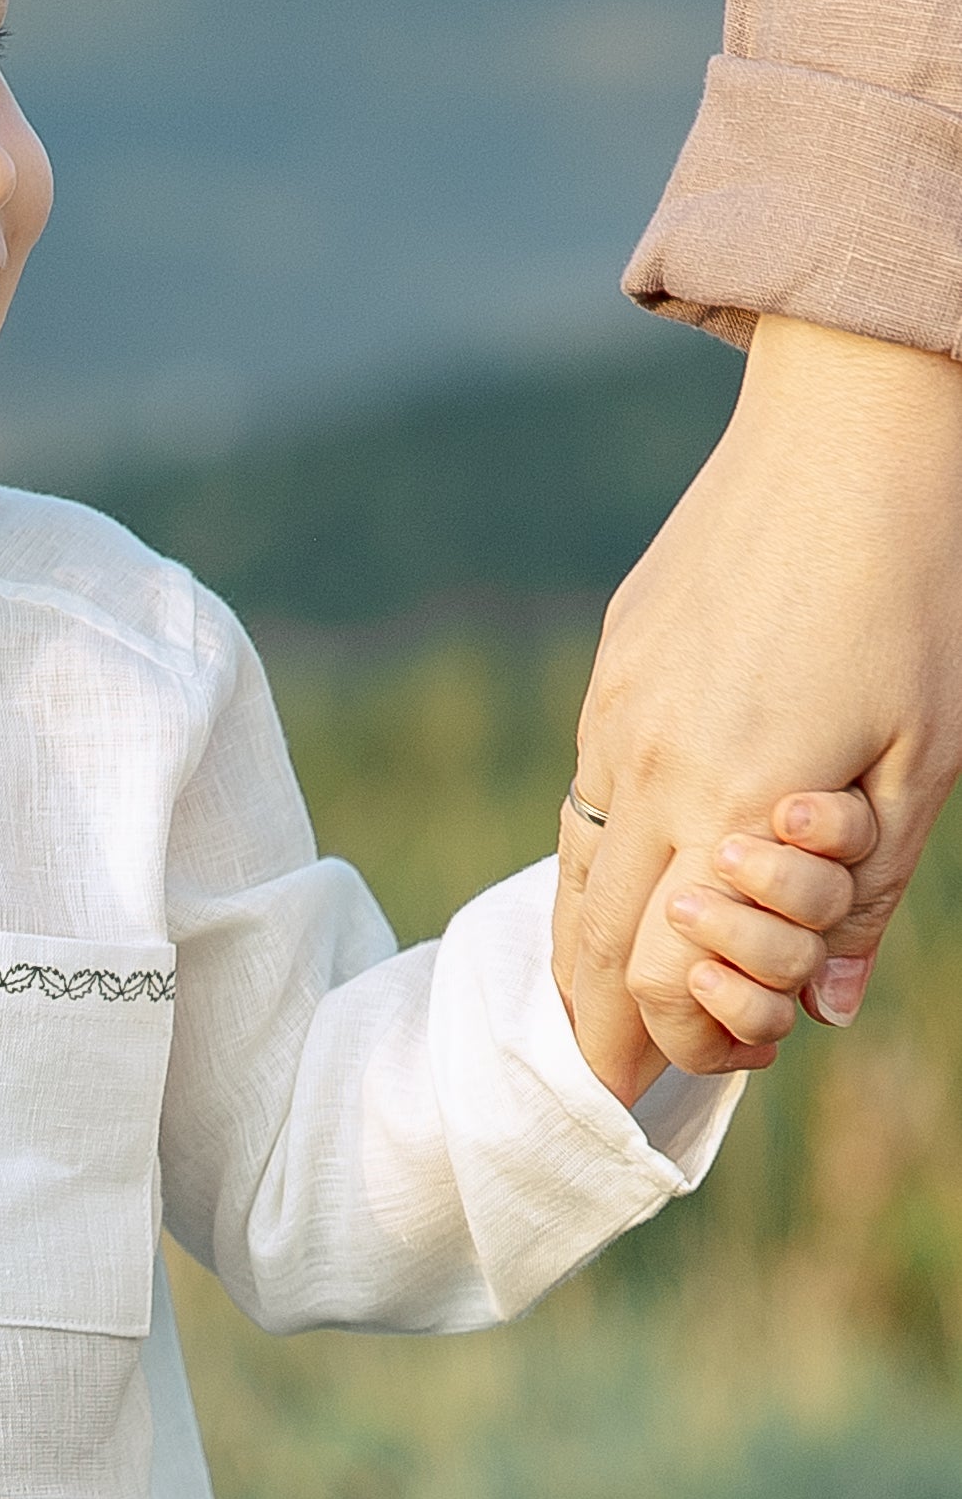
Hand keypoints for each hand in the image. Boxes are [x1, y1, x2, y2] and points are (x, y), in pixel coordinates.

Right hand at [554, 317, 961, 1095]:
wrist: (858, 420)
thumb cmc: (921, 588)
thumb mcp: (929, 760)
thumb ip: (867, 894)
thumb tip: (830, 1008)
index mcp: (725, 802)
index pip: (650, 973)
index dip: (668, 1043)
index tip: (695, 1077)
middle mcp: (644, 763)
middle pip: (583, 935)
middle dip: (596, 1020)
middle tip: (618, 1072)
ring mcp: (616, 705)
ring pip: (572, 858)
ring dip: (586, 940)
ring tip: (610, 991)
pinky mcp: (618, 657)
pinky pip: (589, 784)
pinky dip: (603, 850)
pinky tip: (638, 864)